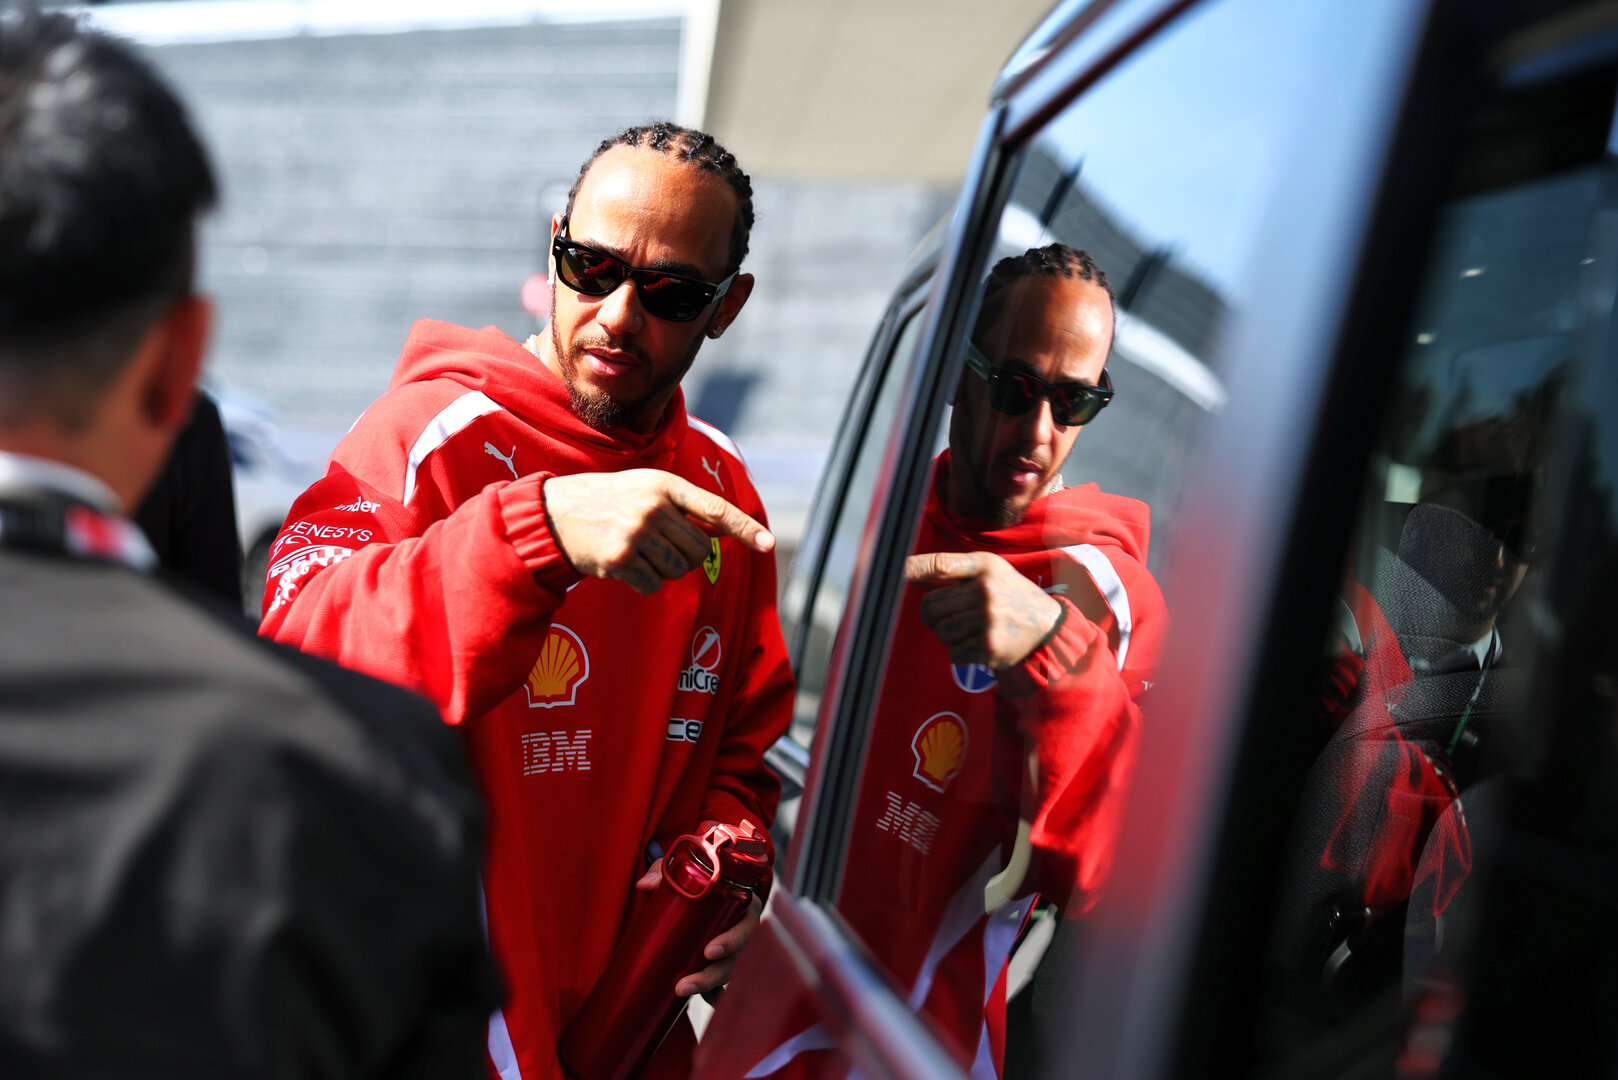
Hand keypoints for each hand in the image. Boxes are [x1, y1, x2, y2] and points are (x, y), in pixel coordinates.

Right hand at [544, 469, 773, 593]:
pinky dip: (644, 582)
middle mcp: (653, 508)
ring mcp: (636, 535)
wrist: (555, 514)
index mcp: (664, 485)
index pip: (714, 509)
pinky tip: (623, 565)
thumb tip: (722, 533)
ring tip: (637, 550)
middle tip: (658, 545)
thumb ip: (683, 507)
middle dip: (686, 556)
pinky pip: (654, 585)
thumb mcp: (646, 489)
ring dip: (664, 569)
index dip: (743, 528)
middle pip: (699, 551)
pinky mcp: (620, 561)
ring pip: (678, 571)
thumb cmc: (609, 501)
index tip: (768, 544)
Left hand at [635, 858, 763, 996]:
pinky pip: (722, 981)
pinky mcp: (723, 960)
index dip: (733, 940)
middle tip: (686, 984)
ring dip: (708, 985)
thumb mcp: (684, 869)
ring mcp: (735, 947)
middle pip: (737, 957)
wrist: (702, 886)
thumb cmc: (699, 876)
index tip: (710, 951)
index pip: (748, 924)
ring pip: (728, 971)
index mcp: (743, 905)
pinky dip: (713, 994)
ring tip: (681, 991)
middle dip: (714, 973)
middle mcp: (744, 929)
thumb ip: (664, 872)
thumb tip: (644, 885)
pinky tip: (703, 1002)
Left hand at [905, 550, 1061, 669]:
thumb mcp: (991, 573)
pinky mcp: (989, 646)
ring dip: (950, 636)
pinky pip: (954, 654)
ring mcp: (987, 618)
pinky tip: (980, 645)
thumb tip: (909, 572)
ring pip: (941, 632)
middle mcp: (985, 590)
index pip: (940, 565)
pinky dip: (962, 654)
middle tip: (951, 618)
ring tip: (972, 631)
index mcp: (984, 566)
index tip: (896, 570)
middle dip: (934, 617)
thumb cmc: (1011, 596)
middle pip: (930, 607)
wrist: (1048, 627)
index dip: (914, 568)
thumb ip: (955, 571)